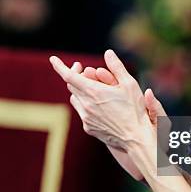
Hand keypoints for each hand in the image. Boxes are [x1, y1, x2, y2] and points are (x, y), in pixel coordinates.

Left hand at [49, 49, 158, 177]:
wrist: (135, 138)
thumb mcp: (130, 84)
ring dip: (80, 90)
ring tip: (93, 87)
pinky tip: (99, 104)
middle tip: (87, 70)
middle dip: (77, 75)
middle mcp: (86, 104)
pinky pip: (82, 111)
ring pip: (75, 98)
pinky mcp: (88, 127)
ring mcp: (86, 117)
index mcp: (94, 92)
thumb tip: (108, 53)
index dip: (59, 66)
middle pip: (72, 85)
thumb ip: (117, 67)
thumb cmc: (135, 110)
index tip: (53, 59)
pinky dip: (86, 103)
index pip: (69, 76)